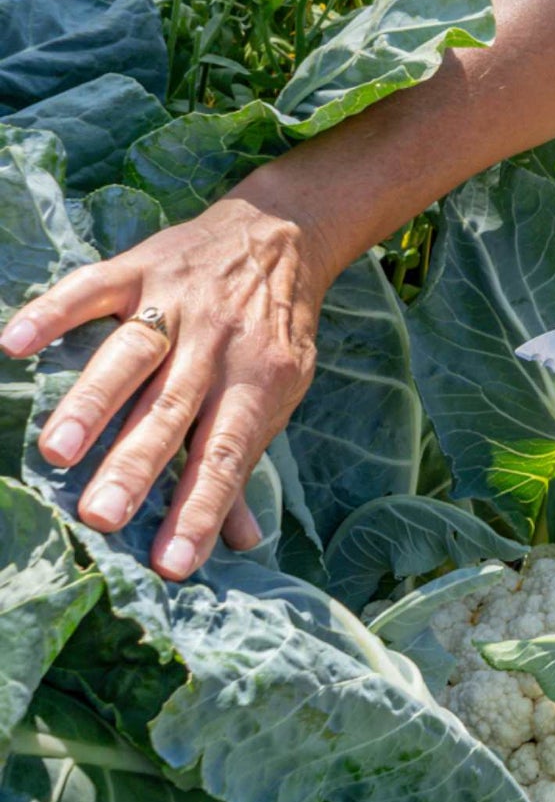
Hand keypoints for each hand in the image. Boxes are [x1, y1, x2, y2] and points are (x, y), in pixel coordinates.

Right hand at [0, 191, 332, 580]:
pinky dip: (54, 312)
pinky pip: (92, 287)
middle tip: (100, 517)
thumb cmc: (273, 331)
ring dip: (94, 400)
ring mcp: (178, 302)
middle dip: (136, 466)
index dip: (201, 509)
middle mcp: (219, 343)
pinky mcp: (140, 267)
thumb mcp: (280, 391)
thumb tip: (235, 542)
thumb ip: (245, 461)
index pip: (228, 456)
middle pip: (173, 411)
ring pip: (133, 354)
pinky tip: (17, 341)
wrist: (281, 237)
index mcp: (260, 382)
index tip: (173, 564)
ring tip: (58, 450)